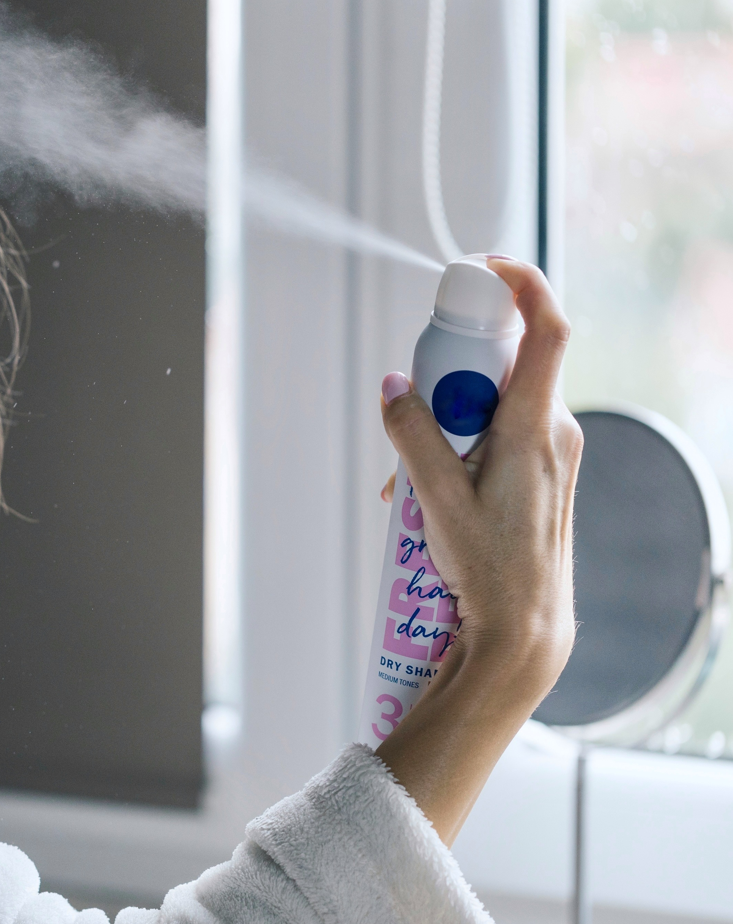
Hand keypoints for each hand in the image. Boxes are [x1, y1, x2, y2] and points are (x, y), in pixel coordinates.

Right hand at [374, 257, 582, 843]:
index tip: (481, 269)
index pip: (548, 326)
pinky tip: (429, 492)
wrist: (527, 630)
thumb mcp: (436, 498)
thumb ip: (412, 434)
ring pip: (493, 403)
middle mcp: (554, 430)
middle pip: (502, 363)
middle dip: (447, 374)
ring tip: (412, 480)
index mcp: (536, 425)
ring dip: (446, 422)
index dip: (521, 283)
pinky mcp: (542, 473)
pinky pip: (497, 434)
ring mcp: (552, 452)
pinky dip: (459, 446)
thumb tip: (393, 386)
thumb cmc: (491, 569)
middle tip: (412, 408)